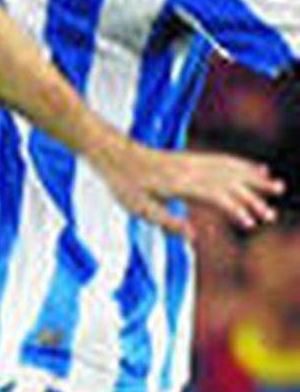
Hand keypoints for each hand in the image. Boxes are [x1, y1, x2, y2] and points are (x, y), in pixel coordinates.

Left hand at [96, 140, 282, 236]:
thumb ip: (168, 222)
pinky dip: (244, 164)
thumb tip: (194, 238)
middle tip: (271, 215)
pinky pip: (224, 160)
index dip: (235, 209)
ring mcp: (194, 161)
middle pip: (230, 183)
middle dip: (253, 198)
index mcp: (181, 185)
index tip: (250, 223)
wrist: (114, 154)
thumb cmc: (124, 184)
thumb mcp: (140, 209)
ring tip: (277, 187)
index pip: (216, 197)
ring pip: (232, 169)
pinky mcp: (192, 157)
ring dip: (255, 179)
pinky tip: (256, 168)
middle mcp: (192, 170)